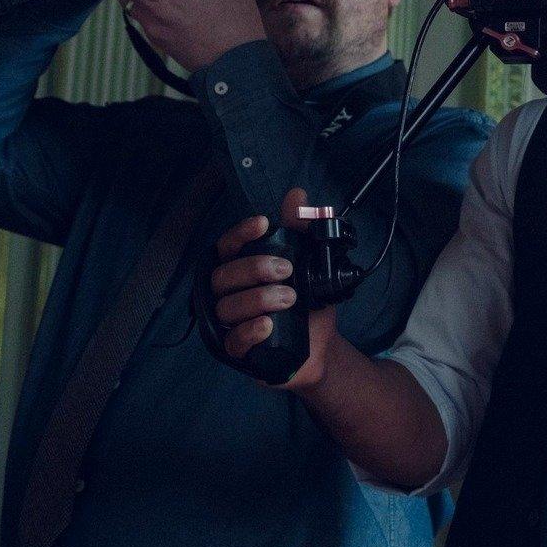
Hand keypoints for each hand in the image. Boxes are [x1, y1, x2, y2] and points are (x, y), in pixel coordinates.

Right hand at [210, 186, 336, 390]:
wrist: (323, 345)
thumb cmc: (308, 303)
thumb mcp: (311, 265)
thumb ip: (301, 231)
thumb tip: (297, 196)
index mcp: (241, 270)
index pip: (227, 247)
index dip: (241, 234)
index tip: (264, 223)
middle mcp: (229, 294)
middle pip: (223, 276)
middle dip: (254, 268)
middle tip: (287, 270)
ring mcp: (230, 323)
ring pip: (227, 307)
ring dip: (258, 299)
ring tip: (290, 298)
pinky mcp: (239, 350)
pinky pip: (233, 340)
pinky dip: (249, 331)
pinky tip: (268, 324)